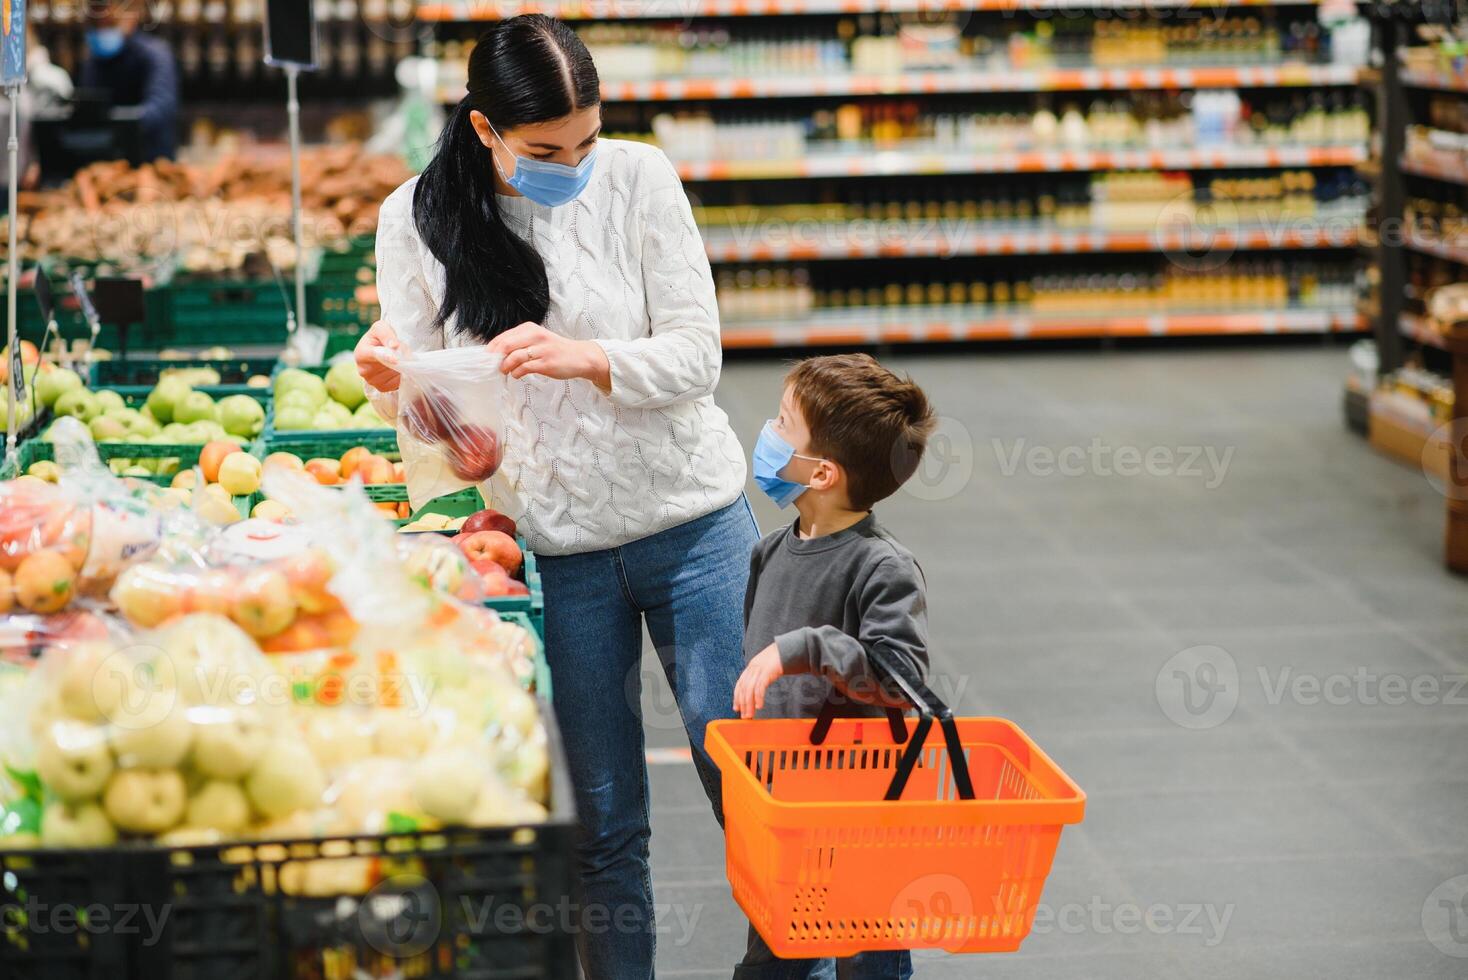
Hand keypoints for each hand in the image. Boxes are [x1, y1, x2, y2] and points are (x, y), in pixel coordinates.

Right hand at [354, 320, 402, 391]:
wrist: (377, 349)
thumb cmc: (378, 337)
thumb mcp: (381, 328)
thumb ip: (386, 334)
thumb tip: (394, 346)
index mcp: (361, 354)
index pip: (375, 356)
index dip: (387, 356)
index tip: (396, 359)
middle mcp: (363, 370)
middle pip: (388, 366)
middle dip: (399, 359)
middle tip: (406, 353)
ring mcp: (372, 381)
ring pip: (394, 374)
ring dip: (402, 367)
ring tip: (399, 359)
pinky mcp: (382, 388)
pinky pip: (397, 383)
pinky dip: (401, 375)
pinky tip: (398, 368)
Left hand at [488, 322, 610, 392]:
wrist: (580, 357)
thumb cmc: (555, 350)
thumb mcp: (537, 340)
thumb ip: (518, 344)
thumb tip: (496, 354)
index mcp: (530, 328)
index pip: (503, 337)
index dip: (491, 349)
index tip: (485, 359)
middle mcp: (535, 336)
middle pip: (505, 345)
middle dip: (495, 358)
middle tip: (492, 367)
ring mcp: (541, 349)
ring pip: (514, 357)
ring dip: (505, 367)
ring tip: (505, 371)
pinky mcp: (546, 363)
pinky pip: (524, 368)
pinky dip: (517, 373)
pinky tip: (517, 375)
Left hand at [733, 644, 784, 718]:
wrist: (790, 648)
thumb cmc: (780, 659)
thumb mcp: (767, 667)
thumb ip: (761, 676)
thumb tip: (758, 690)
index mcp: (751, 667)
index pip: (740, 683)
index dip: (737, 696)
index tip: (737, 708)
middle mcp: (753, 667)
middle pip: (744, 688)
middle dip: (743, 703)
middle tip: (744, 716)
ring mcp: (759, 669)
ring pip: (750, 689)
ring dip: (749, 704)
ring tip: (750, 715)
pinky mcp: (767, 671)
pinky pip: (760, 686)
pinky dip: (758, 697)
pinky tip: (759, 706)